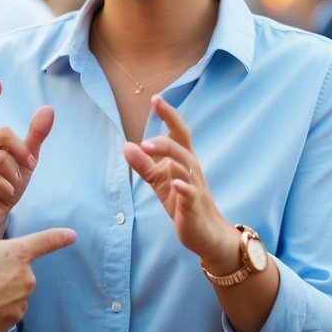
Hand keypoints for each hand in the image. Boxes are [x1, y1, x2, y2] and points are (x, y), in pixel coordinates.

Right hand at [0, 80, 52, 236]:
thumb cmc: (7, 185)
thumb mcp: (26, 159)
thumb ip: (35, 135)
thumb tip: (48, 109)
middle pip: (3, 133)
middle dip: (22, 151)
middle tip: (28, 166)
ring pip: (1, 158)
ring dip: (15, 175)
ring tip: (10, 185)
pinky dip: (8, 188)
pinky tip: (2, 194)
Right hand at [0, 215, 75, 331]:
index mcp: (20, 254)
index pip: (46, 241)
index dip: (59, 237)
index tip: (72, 236)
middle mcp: (26, 278)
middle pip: (18, 269)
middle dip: (2, 269)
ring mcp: (21, 301)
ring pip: (11, 290)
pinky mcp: (11, 321)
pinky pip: (5, 309)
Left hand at [123, 95, 236, 270]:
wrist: (204, 232)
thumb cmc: (181, 202)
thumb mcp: (159, 181)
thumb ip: (144, 164)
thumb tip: (126, 146)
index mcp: (183, 159)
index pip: (178, 132)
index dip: (168, 115)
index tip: (156, 98)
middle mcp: (192, 168)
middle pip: (182, 144)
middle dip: (164, 136)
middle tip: (143, 136)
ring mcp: (195, 186)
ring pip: (187, 164)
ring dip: (169, 154)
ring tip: (147, 148)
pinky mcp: (194, 205)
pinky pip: (191, 192)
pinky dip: (183, 186)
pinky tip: (174, 182)